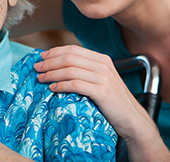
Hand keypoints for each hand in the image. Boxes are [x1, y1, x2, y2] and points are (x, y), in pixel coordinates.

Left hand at [34, 45, 155, 139]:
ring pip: (70, 70)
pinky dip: (61, 85)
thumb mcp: (100, 80)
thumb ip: (85, 70)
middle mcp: (103, 65)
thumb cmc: (112, 101)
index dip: (54, 52)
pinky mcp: (102, 91)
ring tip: (41, 78)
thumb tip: (59, 65)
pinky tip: (53, 89)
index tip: (41, 57)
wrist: (132, 119)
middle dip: (50, 62)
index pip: (73, 49)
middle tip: (37, 68)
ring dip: (52, 73)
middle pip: (69, 57)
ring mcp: (103, 78)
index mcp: (101, 59)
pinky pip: (76, 84)